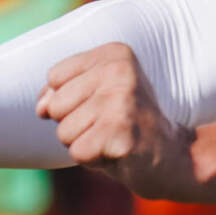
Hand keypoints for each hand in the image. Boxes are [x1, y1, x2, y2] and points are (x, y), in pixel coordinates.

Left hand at [34, 45, 215, 201]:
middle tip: (110, 127)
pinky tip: (120, 153)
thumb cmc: (127, 127)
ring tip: (114, 139)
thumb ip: (59, 93)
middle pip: (56, 106)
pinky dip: (94, 160)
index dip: (70, 101)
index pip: (54, 78)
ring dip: (85, 144)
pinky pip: (79, 152)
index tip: (103, 106)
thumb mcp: (94, 98)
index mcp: (115, 54)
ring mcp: (122, 101)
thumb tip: (41, 108)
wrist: (175, 159)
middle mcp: (120, 71)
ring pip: (64, 132)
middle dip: (75, 125)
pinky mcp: (122, 132)